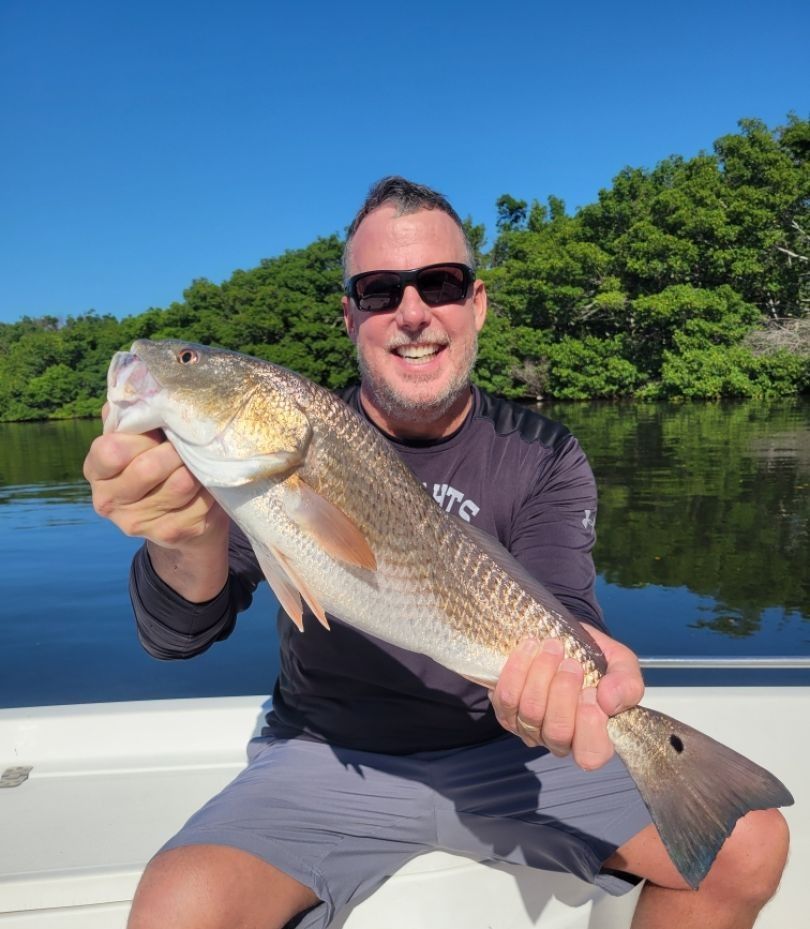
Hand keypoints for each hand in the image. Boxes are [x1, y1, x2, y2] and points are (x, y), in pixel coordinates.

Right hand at [83, 411, 226, 549]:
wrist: (184, 518)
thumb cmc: (160, 463)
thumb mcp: (140, 439)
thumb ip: (132, 415)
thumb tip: (139, 385)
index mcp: (97, 471)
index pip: (111, 449)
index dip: (142, 436)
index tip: (160, 429)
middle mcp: (110, 501)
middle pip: (148, 468)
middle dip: (176, 450)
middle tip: (189, 442)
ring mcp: (139, 523)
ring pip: (180, 484)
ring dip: (196, 466)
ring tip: (201, 458)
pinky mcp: (172, 534)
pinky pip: (200, 502)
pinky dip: (210, 487)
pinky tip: (210, 481)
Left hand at [490, 625, 643, 769]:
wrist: (564, 639)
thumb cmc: (596, 659)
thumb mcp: (622, 665)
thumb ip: (627, 684)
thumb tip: (609, 702)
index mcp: (594, 738)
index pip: (590, 754)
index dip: (589, 726)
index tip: (591, 690)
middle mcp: (560, 741)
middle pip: (557, 732)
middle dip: (563, 692)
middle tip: (571, 662)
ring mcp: (530, 730)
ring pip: (530, 713)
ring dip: (540, 675)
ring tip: (552, 647)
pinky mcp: (506, 712)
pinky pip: (506, 698)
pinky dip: (517, 670)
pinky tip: (530, 647)